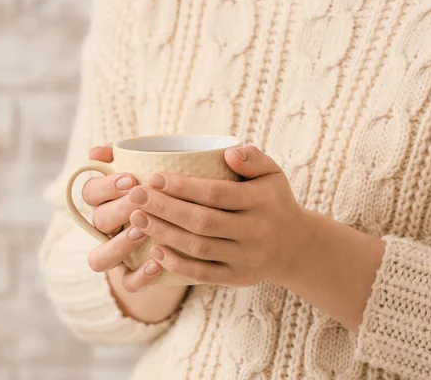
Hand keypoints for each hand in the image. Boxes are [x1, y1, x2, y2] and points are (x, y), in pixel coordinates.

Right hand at [82, 145, 163, 291]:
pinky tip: (157, 263)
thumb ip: (125, 155)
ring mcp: (116, 255)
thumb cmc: (162, 190)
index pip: (90, 191)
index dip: (106, 186)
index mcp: (105, 201)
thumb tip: (96, 152)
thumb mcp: (149, 169)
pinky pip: (128, 283)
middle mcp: (106, 228)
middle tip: (141, 200)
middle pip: (98, 219)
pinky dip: (140, 277)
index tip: (130, 178)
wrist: (183, 230)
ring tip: (142, 232)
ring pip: (101, 257)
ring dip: (119, 244)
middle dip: (119, 209)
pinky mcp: (132, 277)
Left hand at [127, 145, 315, 285]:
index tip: (154, 178)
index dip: (183, 187)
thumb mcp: (272, 174)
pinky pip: (203, 274)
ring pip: (199, 248)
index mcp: (263, 201)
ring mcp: (247, 258)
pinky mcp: (238, 278)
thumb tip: (227, 152)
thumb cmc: (273, 201)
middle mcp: (256, 231)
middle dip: (164, 209)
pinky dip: (177, 264)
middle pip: (202, 222)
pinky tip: (154, 250)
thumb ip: (252, 158)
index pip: (217, 194)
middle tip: (135, 196)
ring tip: (137, 219)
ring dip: (164, 234)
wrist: (295, 246)